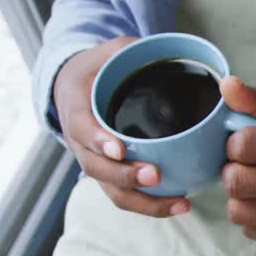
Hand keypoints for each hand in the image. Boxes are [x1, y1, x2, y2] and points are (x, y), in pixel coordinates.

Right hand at [53, 35, 191, 217]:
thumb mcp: (113, 50)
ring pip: (111, 190)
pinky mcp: (111, 174)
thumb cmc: (101, 66)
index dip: (97, 139)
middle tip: (154, 176)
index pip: (80, 127)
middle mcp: (80, 141)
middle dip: (124, 176)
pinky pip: (126, 195)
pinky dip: (151, 204)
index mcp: (75, 105)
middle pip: (95, 167)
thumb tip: (177, 53)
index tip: (118, 148)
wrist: (78, 85)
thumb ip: (135, 50)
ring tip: (179, 204)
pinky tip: (180, 205)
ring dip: (144, 202)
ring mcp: (94, 161)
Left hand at [219, 77, 255, 245]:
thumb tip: (225, 84)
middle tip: (247, 169)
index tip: (246, 145)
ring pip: (236, 211)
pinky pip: (249, 230)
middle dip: (233, 173)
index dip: (234, 145)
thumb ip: (252, 101)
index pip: (240, 146)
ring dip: (239, 198)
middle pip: (234, 183)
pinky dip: (251, 218)